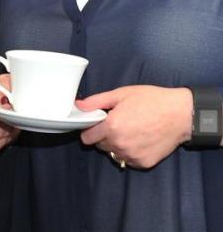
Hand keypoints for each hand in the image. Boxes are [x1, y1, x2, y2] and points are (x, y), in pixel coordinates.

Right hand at [0, 75, 19, 153]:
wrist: (3, 100)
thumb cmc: (1, 89)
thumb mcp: (6, 82)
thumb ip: (5, 87)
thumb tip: (3, 101)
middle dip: (0, 120)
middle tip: (9, 114)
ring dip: (4, 130)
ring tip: (10, 121)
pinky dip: (3, 140)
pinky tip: (6, 131)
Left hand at [78, 85, 192, 168]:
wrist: (179, 114)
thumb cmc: (151, 100)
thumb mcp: (121, 94)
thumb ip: (96, 101)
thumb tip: (78, 105)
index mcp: (112, 127)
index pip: (87, 138)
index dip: (89, 130)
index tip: (96, 124)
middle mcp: (120, 144)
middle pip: (100, 145)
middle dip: (104, 135)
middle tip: (117, 122)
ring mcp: (132, 156)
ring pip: (113, 153)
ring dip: (116, 145)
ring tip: (129, 130)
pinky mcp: (144, 163)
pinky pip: (128, 160)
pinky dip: (129, 151)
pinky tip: (139, 139)